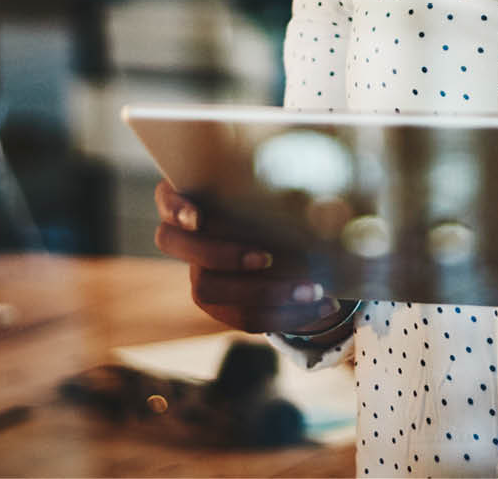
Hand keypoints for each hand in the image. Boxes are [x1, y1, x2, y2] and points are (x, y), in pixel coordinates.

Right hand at [153, 180, 347, 334]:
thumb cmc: (282, 198)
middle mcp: (187, 237)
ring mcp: (199, 273)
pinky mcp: (222, 305)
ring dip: (263, 292)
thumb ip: (289, 180)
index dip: (177, 209)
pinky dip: (283, 315)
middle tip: (266, 257)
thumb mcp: (282, 185)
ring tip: (311, 289)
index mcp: (194, 196)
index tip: (198, 217)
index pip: (167, 200)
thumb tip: (329, 197)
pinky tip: (320, 305)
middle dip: (221, 254)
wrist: (293, 237)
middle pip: (176, 247)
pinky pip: (242, 318)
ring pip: (207, 290)